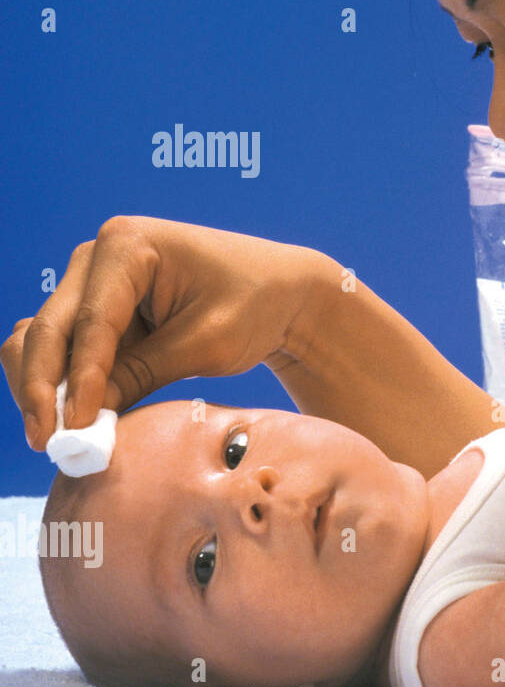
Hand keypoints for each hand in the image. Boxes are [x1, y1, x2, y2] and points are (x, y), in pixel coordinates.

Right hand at [3, 216, 329, 450]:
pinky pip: (64, 348)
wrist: (281, 292)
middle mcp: (98, 256)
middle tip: (46, 442)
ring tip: (56, 438)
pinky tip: (71, 421)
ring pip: (43, 339)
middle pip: (50, 327)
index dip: (78, 378)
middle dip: (42, 386)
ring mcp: (92, 282)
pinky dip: (60, 382)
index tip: (72, 427)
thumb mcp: (206, 343)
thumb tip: (83, 417)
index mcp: (129, 244)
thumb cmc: (255, 305)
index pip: (92, 321)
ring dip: (41, 386)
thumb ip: (142, 374)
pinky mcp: (98, 311)